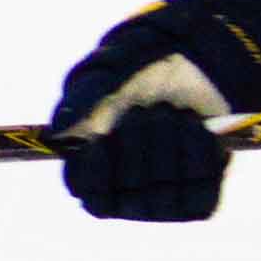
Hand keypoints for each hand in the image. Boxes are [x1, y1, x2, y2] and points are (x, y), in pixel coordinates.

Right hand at [50, 19, 238, 221]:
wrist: (202, 59)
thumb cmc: (144, 66)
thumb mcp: (107, 71)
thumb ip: (81, 99)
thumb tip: (58, 132)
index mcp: (97, 166)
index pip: (88, 192)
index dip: (94, 172)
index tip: (101, 142)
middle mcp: (129, 191)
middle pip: (126, 194)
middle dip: (136, 148)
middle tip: (146, 110)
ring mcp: (165, 199)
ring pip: (160, 201)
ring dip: (168, 151)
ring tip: (175, 113)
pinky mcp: (200, 199)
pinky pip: (198, 197)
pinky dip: (198, 158)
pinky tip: (197, 127)